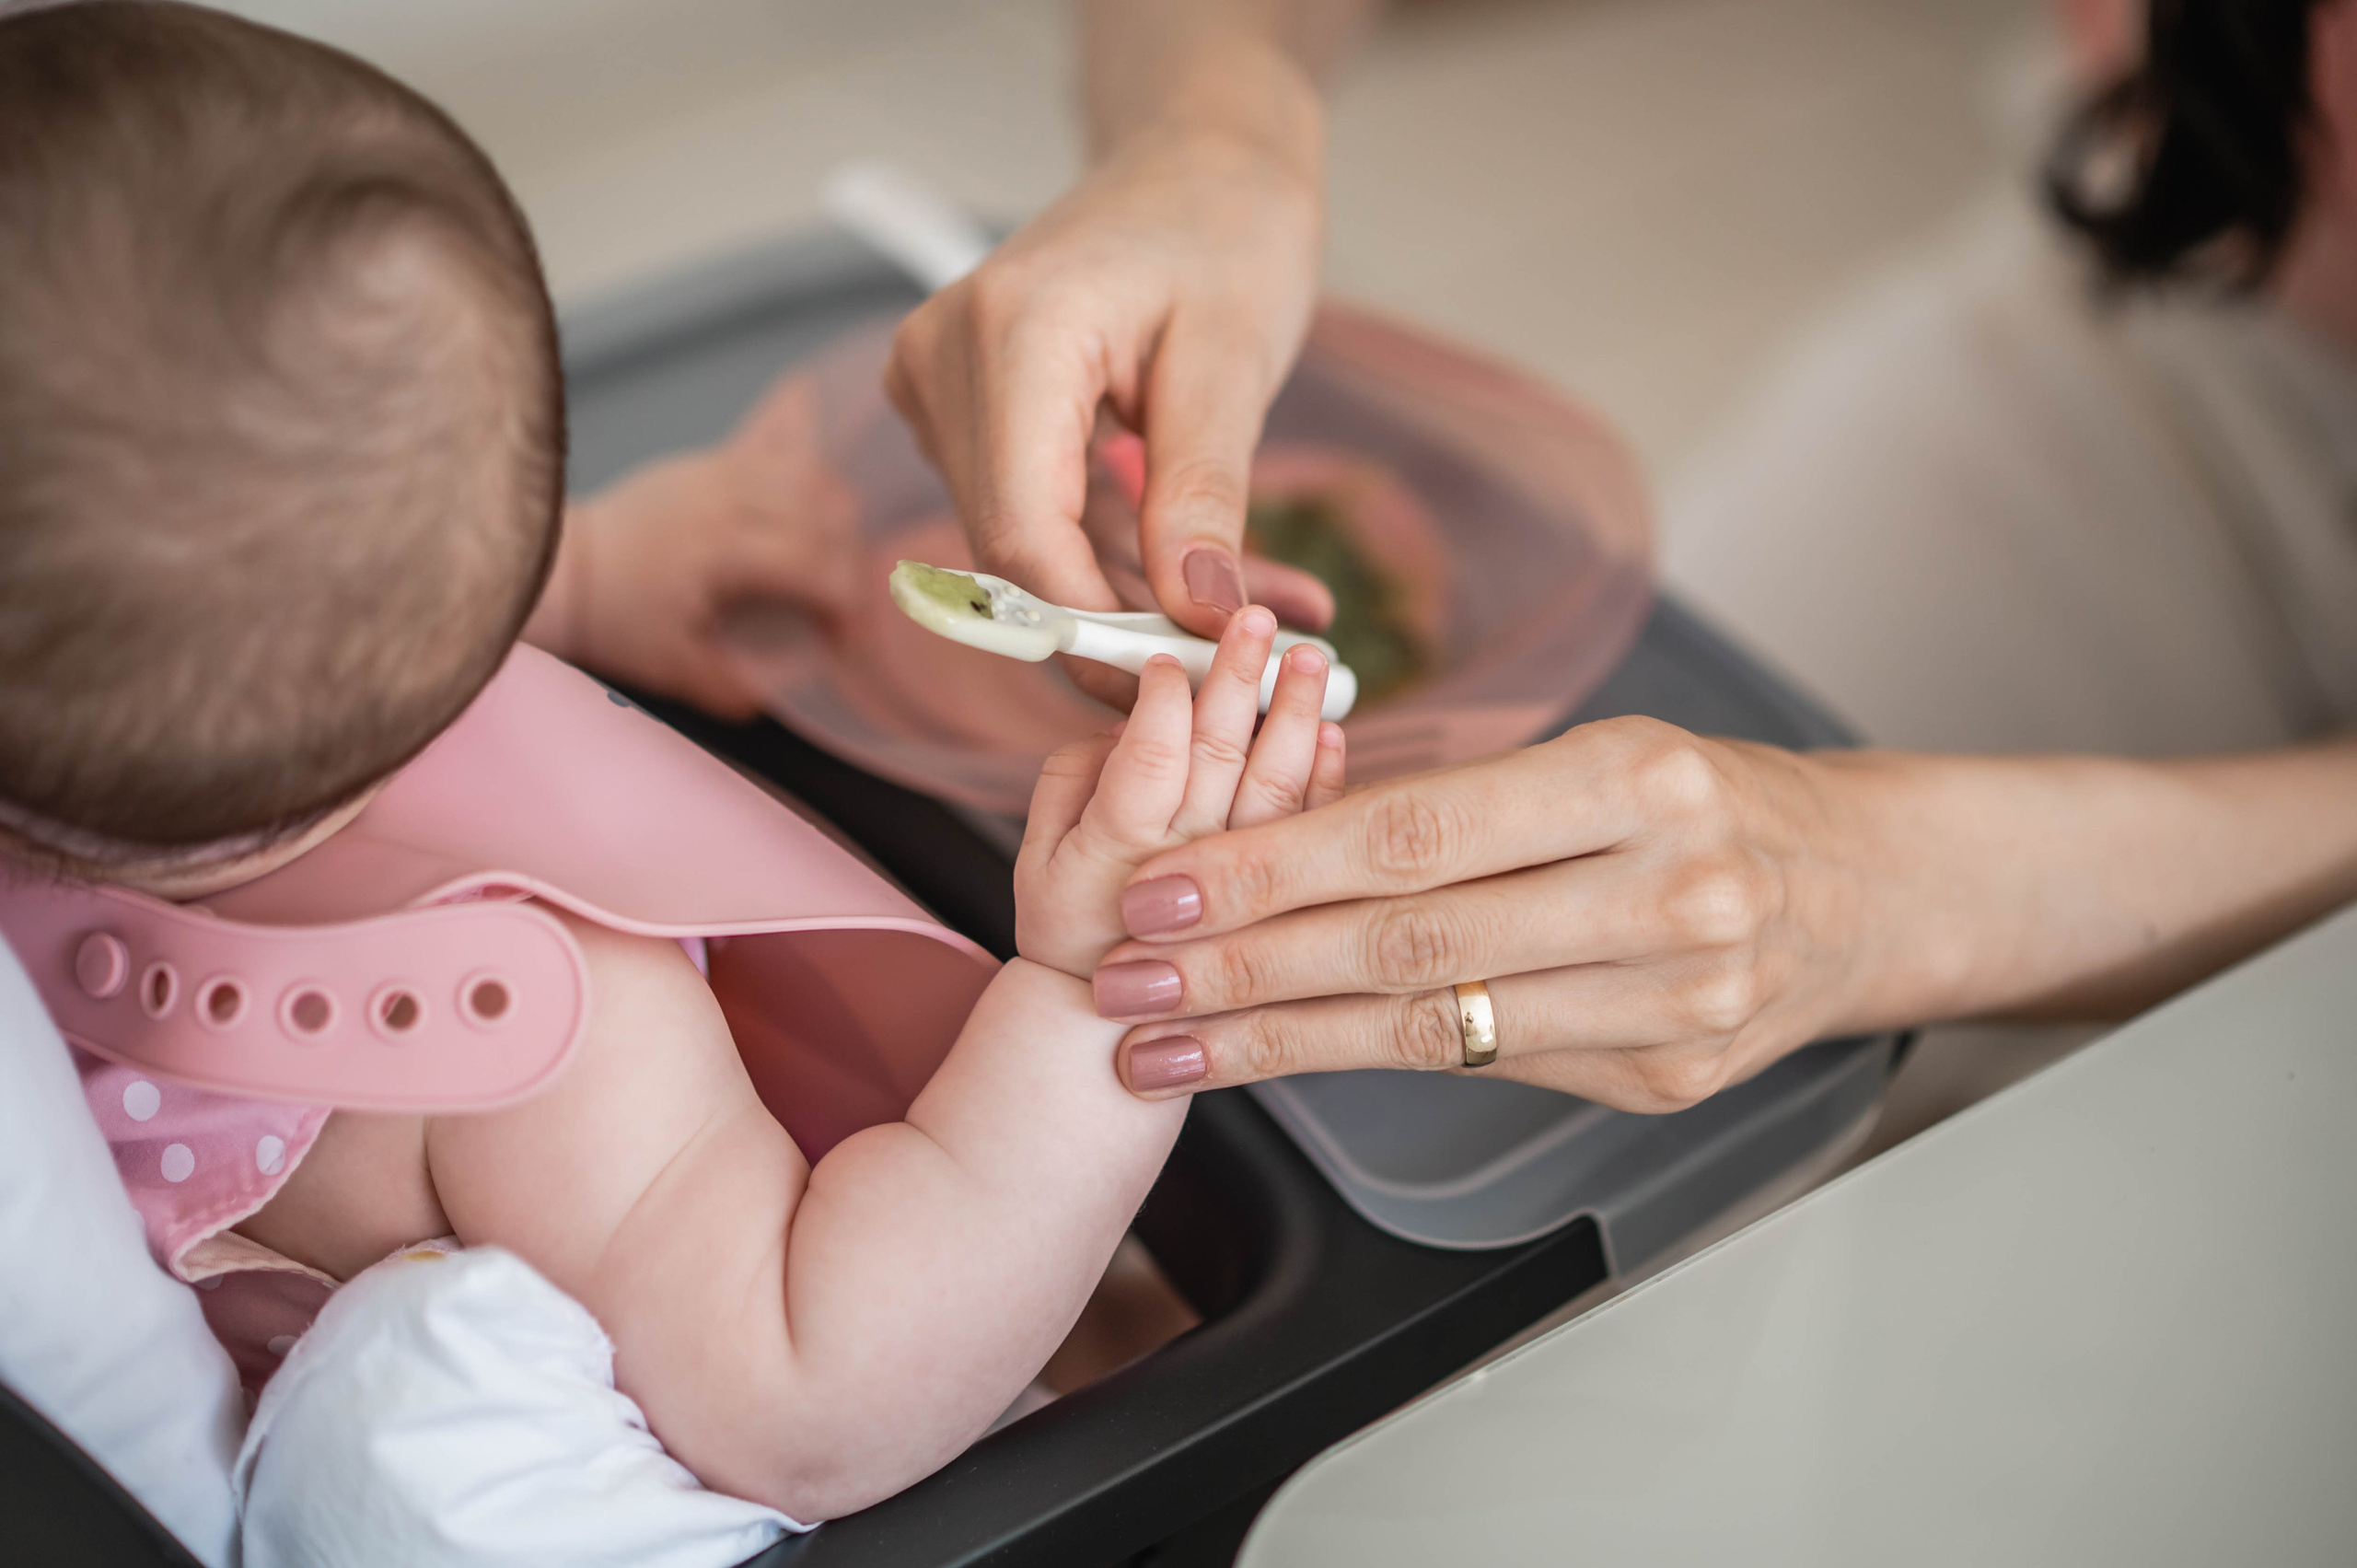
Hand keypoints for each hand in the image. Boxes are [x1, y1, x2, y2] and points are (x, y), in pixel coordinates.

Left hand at [529, 376, 859, 718]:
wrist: (566, 569)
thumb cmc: (615, 620)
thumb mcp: (672, 670)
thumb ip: (732, 688)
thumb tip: (782, 695)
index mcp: (719, 552)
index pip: (814, 565)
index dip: (845, 604)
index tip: (846, 639)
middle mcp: (725, 499)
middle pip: (825, 514)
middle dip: (848, 563)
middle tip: (841, 603)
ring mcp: (718, 471)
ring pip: (810, 475)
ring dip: (836, 519)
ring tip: (830, 560)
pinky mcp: (710, 460)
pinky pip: (780, 452)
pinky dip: (808, 480)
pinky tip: (812, 511)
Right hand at [883, 116, 1332, 704]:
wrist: (1196, 159)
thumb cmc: (1224, 230)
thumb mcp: (1235, 360)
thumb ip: (1205, 492)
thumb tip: (1196, 615)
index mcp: (1011, 336)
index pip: (1024, 535)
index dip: (1096, 630)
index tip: (1186, 678)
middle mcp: (945, 361)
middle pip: (1016, 554)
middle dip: (1129, 623)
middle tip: (1243, 662)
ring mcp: (942, 386)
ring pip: (1032, 547)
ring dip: (1140, 594)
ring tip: (1266, 606)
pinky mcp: (966, 412)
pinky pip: (1040, 514)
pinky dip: (1125, 554)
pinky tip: (1213, 575)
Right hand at [1015, 606, 1346, 981]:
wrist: (1111, 1034)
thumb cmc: (1072, 930)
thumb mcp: (1037, 856)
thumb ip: (1070, 778)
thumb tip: (1122, 722)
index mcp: (1118, 846)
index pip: (1150, 752)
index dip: (1165, 694)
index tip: (1170, 651)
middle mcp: (1186, 862)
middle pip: (1220, 754)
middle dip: (1239, 676)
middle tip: (1253, 618)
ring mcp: (1242, 883)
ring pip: (1277, 785)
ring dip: (1296, 714)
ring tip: (1307, 657)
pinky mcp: (1283, 898)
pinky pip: (1313, 832)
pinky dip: (1327, 778)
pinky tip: (1333, 733)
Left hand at [1090, 717, 1886, 1110]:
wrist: (1869, 892)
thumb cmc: (1711, 801)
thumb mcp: (1604, 755)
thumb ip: (1463, 803)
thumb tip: (1273, 839)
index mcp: (1641, 780)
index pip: (1421, 834)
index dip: (1276, 869)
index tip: (1162, 888)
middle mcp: (1666, 897)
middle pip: (1413, 945)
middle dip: (1246, 969)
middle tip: (1124, 982)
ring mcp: (1674, 1006)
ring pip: (1435, 1029)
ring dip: (1277, 1042)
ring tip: (1162, 1047)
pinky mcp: (1665, 1083)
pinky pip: (1485, 1069)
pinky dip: (1366, 1062)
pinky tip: (1277, 1058)